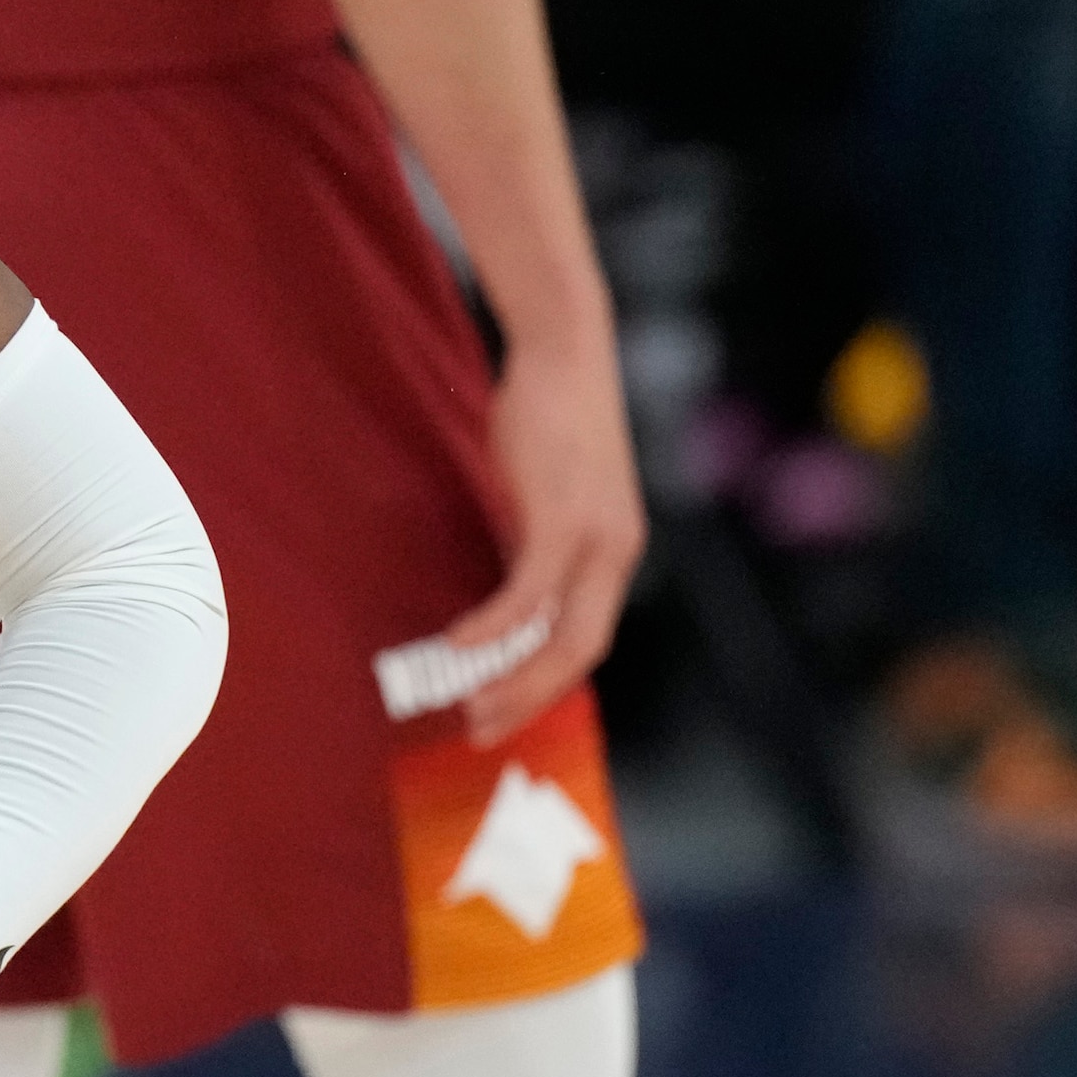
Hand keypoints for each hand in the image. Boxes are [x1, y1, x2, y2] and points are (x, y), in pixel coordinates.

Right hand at [438, 331, 642, 745]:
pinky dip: (493, 627)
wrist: (563, 348)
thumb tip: (499, 592)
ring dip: (514, 678)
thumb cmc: (544, 413)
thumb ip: (529, 543)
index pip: (588, 640)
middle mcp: (617, 553)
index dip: (546, 684)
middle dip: (530, 699)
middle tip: (482, 727)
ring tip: (467, 701)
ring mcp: (596, 539)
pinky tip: (459, 644)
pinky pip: (528, 595)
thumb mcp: (541, 493)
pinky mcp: (563, 520)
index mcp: (615, 552)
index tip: (502, 708)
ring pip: (562, 636)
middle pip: (582, 654)